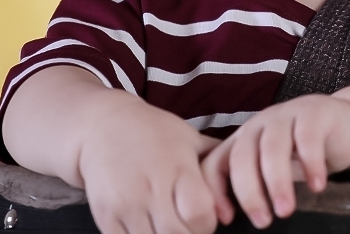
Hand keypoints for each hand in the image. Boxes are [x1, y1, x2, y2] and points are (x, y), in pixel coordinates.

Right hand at [77, 95, 221, 233]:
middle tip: (190, 227)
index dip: (208, 224)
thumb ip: (215, 158)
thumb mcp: (188, 136)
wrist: (102, 126)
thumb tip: (246, 171)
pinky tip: (149, 229)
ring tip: (170, 227)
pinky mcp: (106, 216)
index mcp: (177, 167)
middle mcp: (151, 187)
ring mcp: (126, 204)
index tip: (206, 219)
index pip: (200, 213)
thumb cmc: (152, 131)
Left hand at [200, 94, 349, 228]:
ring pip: (272, 147)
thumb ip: (256, 184)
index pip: (216, 163)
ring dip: (277, 182)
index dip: (216, 192)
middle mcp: (259, 125)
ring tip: (285, 210)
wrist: (343, 122)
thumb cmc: (303, 151)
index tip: (228, 220)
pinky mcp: (314, 114)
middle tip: (262, 221)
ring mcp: (286, 116)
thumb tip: (238, 223)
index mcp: (243, 139)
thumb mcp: (273, 166)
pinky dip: (311, 164)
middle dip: (249, 192)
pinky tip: (317, 186)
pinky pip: (308, 138)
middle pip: (242, 156)